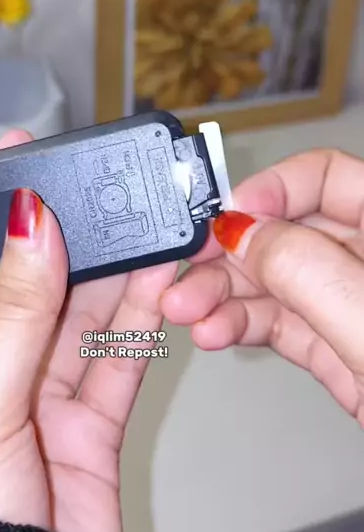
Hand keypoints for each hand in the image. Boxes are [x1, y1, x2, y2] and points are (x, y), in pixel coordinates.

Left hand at [0, 131, 177, 531]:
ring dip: (118, 278)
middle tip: (104, 197)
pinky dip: (143, 324)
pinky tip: (160, 285)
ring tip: (146, 230)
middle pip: (39, 291)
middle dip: (74, 245)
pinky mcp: (90, 429)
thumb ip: (12, 312)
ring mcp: (43, 403)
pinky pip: (120, 363)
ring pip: (86, 323)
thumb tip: (27, 224)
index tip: (24, 164)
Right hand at [161, 149, 363, 424]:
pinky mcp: (343, 352)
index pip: (327, 178)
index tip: (223, 217)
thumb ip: (308, 273)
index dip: (271, 191)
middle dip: (232, 252)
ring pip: (279, 282)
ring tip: (186, 312)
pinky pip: (283, 324)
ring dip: (226, 294)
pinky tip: (214, 332)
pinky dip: (243, 326)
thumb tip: (245, 231)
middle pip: (290, 232)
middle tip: (185, 274)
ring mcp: (357, 309)